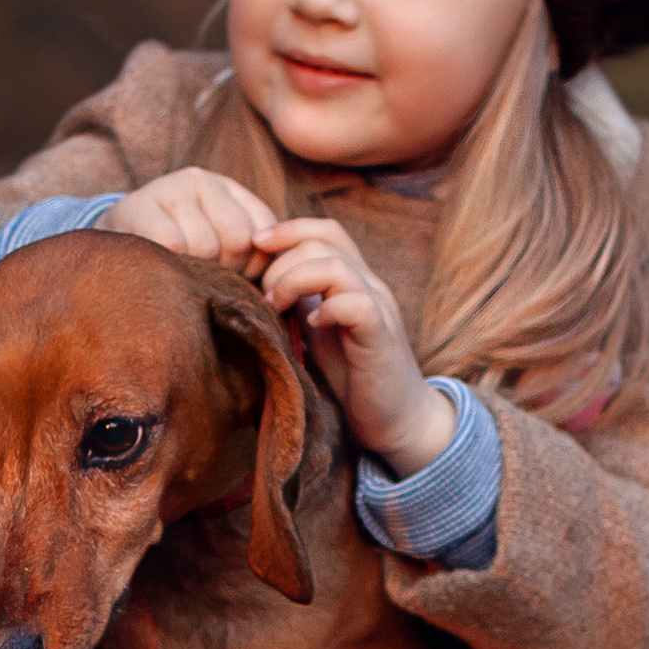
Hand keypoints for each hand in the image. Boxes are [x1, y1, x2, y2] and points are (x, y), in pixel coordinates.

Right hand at [99, 169, 277, 264]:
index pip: (264, 226)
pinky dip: (173, 267)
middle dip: (228, 271)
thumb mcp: (215, 242)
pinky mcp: (139, 205)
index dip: (257, 264)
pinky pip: (173, 245)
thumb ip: (247, 255)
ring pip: (205, 245)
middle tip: (208, 281)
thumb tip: (277, 284)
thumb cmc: (176, 254)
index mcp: (227, 188)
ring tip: (184, 275)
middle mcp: (200, 179)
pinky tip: (164, 270)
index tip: (239, 279)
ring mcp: (168, 189)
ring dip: (198, 272)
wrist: (112, 244)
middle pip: (238, 237)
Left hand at [252, 217, 453, 472]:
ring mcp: (379, 308)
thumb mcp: (314, 331)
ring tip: (279, 307)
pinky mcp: (382, 337)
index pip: (325, 231)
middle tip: (265, 297)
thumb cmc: (352, 376)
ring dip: (296, 281)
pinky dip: (328, 310)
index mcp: (353, 280)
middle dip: (282, 262)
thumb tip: (253, 286)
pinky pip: (357, 305)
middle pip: (324, 241)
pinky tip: (312, 326)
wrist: (395, 418)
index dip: (288, 229)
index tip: (255, 244)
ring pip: (338, 266)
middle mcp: (369, 285)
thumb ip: (296, 304)